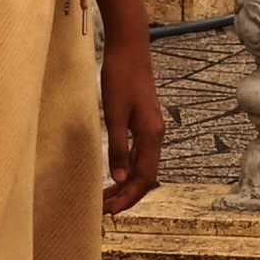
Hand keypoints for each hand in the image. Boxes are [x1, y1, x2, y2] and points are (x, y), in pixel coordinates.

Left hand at [101, 42, 164, 213]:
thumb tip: (121, 179)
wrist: (129, 48)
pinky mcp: (144, 121)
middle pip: (145, 176)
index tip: (110, 211)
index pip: (144, 178)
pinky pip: (139, 153)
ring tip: (108, 196)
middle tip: (104, 210)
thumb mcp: (115, 115)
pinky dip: (128, 168)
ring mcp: (151, 128)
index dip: (128, 197)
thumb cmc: (120, 77)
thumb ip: (119, 148)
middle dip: (127, 196)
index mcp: (151, 136)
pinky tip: (116, 172)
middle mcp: (155, 135)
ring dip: (126, 184)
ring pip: (142, 166)